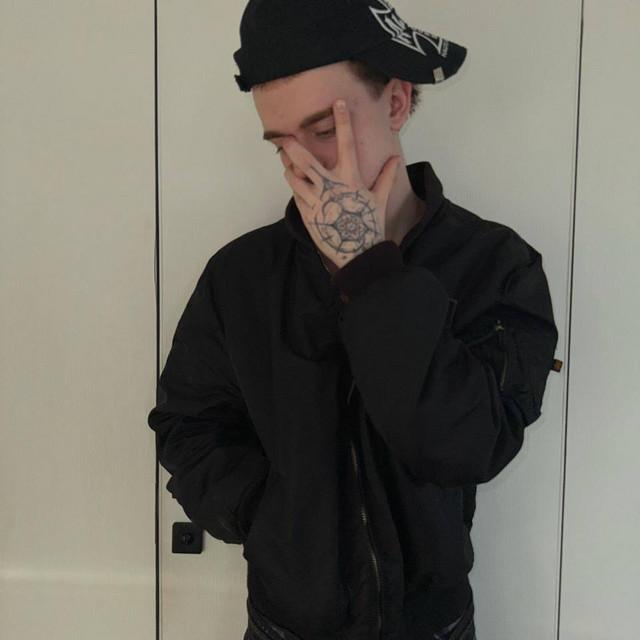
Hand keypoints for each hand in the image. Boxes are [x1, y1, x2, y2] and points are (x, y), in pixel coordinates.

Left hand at [281, 98, 401, 268]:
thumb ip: (386, 177)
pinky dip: (293, 184)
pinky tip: (292, 177)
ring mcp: (317, 201)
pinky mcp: (308, 214)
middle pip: (307, 161)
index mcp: (350, 178)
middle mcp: (331, 187)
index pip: (347, 143)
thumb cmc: (369, 225)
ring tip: (284, 156)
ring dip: (288, 165)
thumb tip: (396, 159)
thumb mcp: (379, 199)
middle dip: (294, 147)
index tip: (338, 103)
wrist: (358, 253)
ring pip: (295, 177)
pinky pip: (295, 194)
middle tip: (284, 137)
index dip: (343, 121)